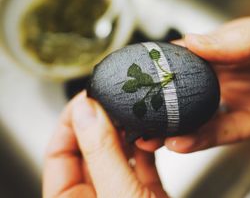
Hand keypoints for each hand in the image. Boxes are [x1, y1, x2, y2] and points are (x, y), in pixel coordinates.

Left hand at [43, 92, 166, 197]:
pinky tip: (153, 133)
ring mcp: (123, 193)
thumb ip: (102, 153)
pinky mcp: (149, 193)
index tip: (88, 98)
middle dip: (103, 123)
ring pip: (118, 153)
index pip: (58, 153)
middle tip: (114, 99)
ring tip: (135, 114)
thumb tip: (87, 111)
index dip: (70, 121)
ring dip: (129, 132)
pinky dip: (149, 145)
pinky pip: (143, 162)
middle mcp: (97, 195)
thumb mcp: (119, 194)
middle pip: (90, 149)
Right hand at [136, 6, 249, 152]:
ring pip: (202, 112)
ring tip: (150, 132)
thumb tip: (194, 41)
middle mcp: (236, 70)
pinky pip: (225, 132)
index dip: (165, 61)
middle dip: (163, 96)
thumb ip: (240, 38)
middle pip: (190, 84)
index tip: (140, 73)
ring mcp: (245, 98)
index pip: (193, 51)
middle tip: (137, 108)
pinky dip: (202, 139)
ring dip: (176, 122)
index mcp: (237, 42)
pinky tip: (182, 142)